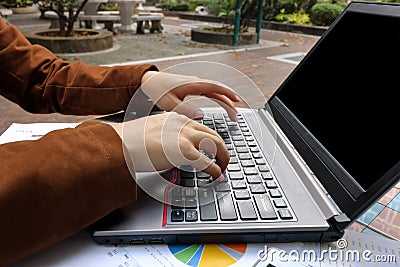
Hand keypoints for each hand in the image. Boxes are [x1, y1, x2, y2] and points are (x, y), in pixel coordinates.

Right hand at [112, 112, 228, 177]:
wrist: (120, 145)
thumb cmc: (130, 141)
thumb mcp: (153, 131)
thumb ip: (167, 136)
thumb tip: (172, 150)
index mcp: (177, 118)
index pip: (202, 128)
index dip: (211, 140)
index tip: (213, 149)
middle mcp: (184, 124)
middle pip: (214, 135)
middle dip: (222, 150)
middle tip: (223, 161)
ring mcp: (185, 136)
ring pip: (217, 145)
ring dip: (223, 159)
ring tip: (221, 169)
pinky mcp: (184, 151)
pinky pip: (208, 162)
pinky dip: (216, 170)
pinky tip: (216, 177)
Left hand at [141, 71, 239, 120]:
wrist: (149, 81)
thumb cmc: (158, 91)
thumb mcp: (169, 103)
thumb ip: (185, 109)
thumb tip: (202, 115)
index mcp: (193, 84)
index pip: (216, 87)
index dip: (228, 94)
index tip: (237, 101)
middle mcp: (196, 82)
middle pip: (219, 90)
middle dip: (229, 102)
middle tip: (236, 115)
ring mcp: (195, 84)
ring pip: (215, 91)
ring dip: (224, 100)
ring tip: (232, 113)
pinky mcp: (192, 87)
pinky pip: (209, 92)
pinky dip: (217, 98)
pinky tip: (220, 104)